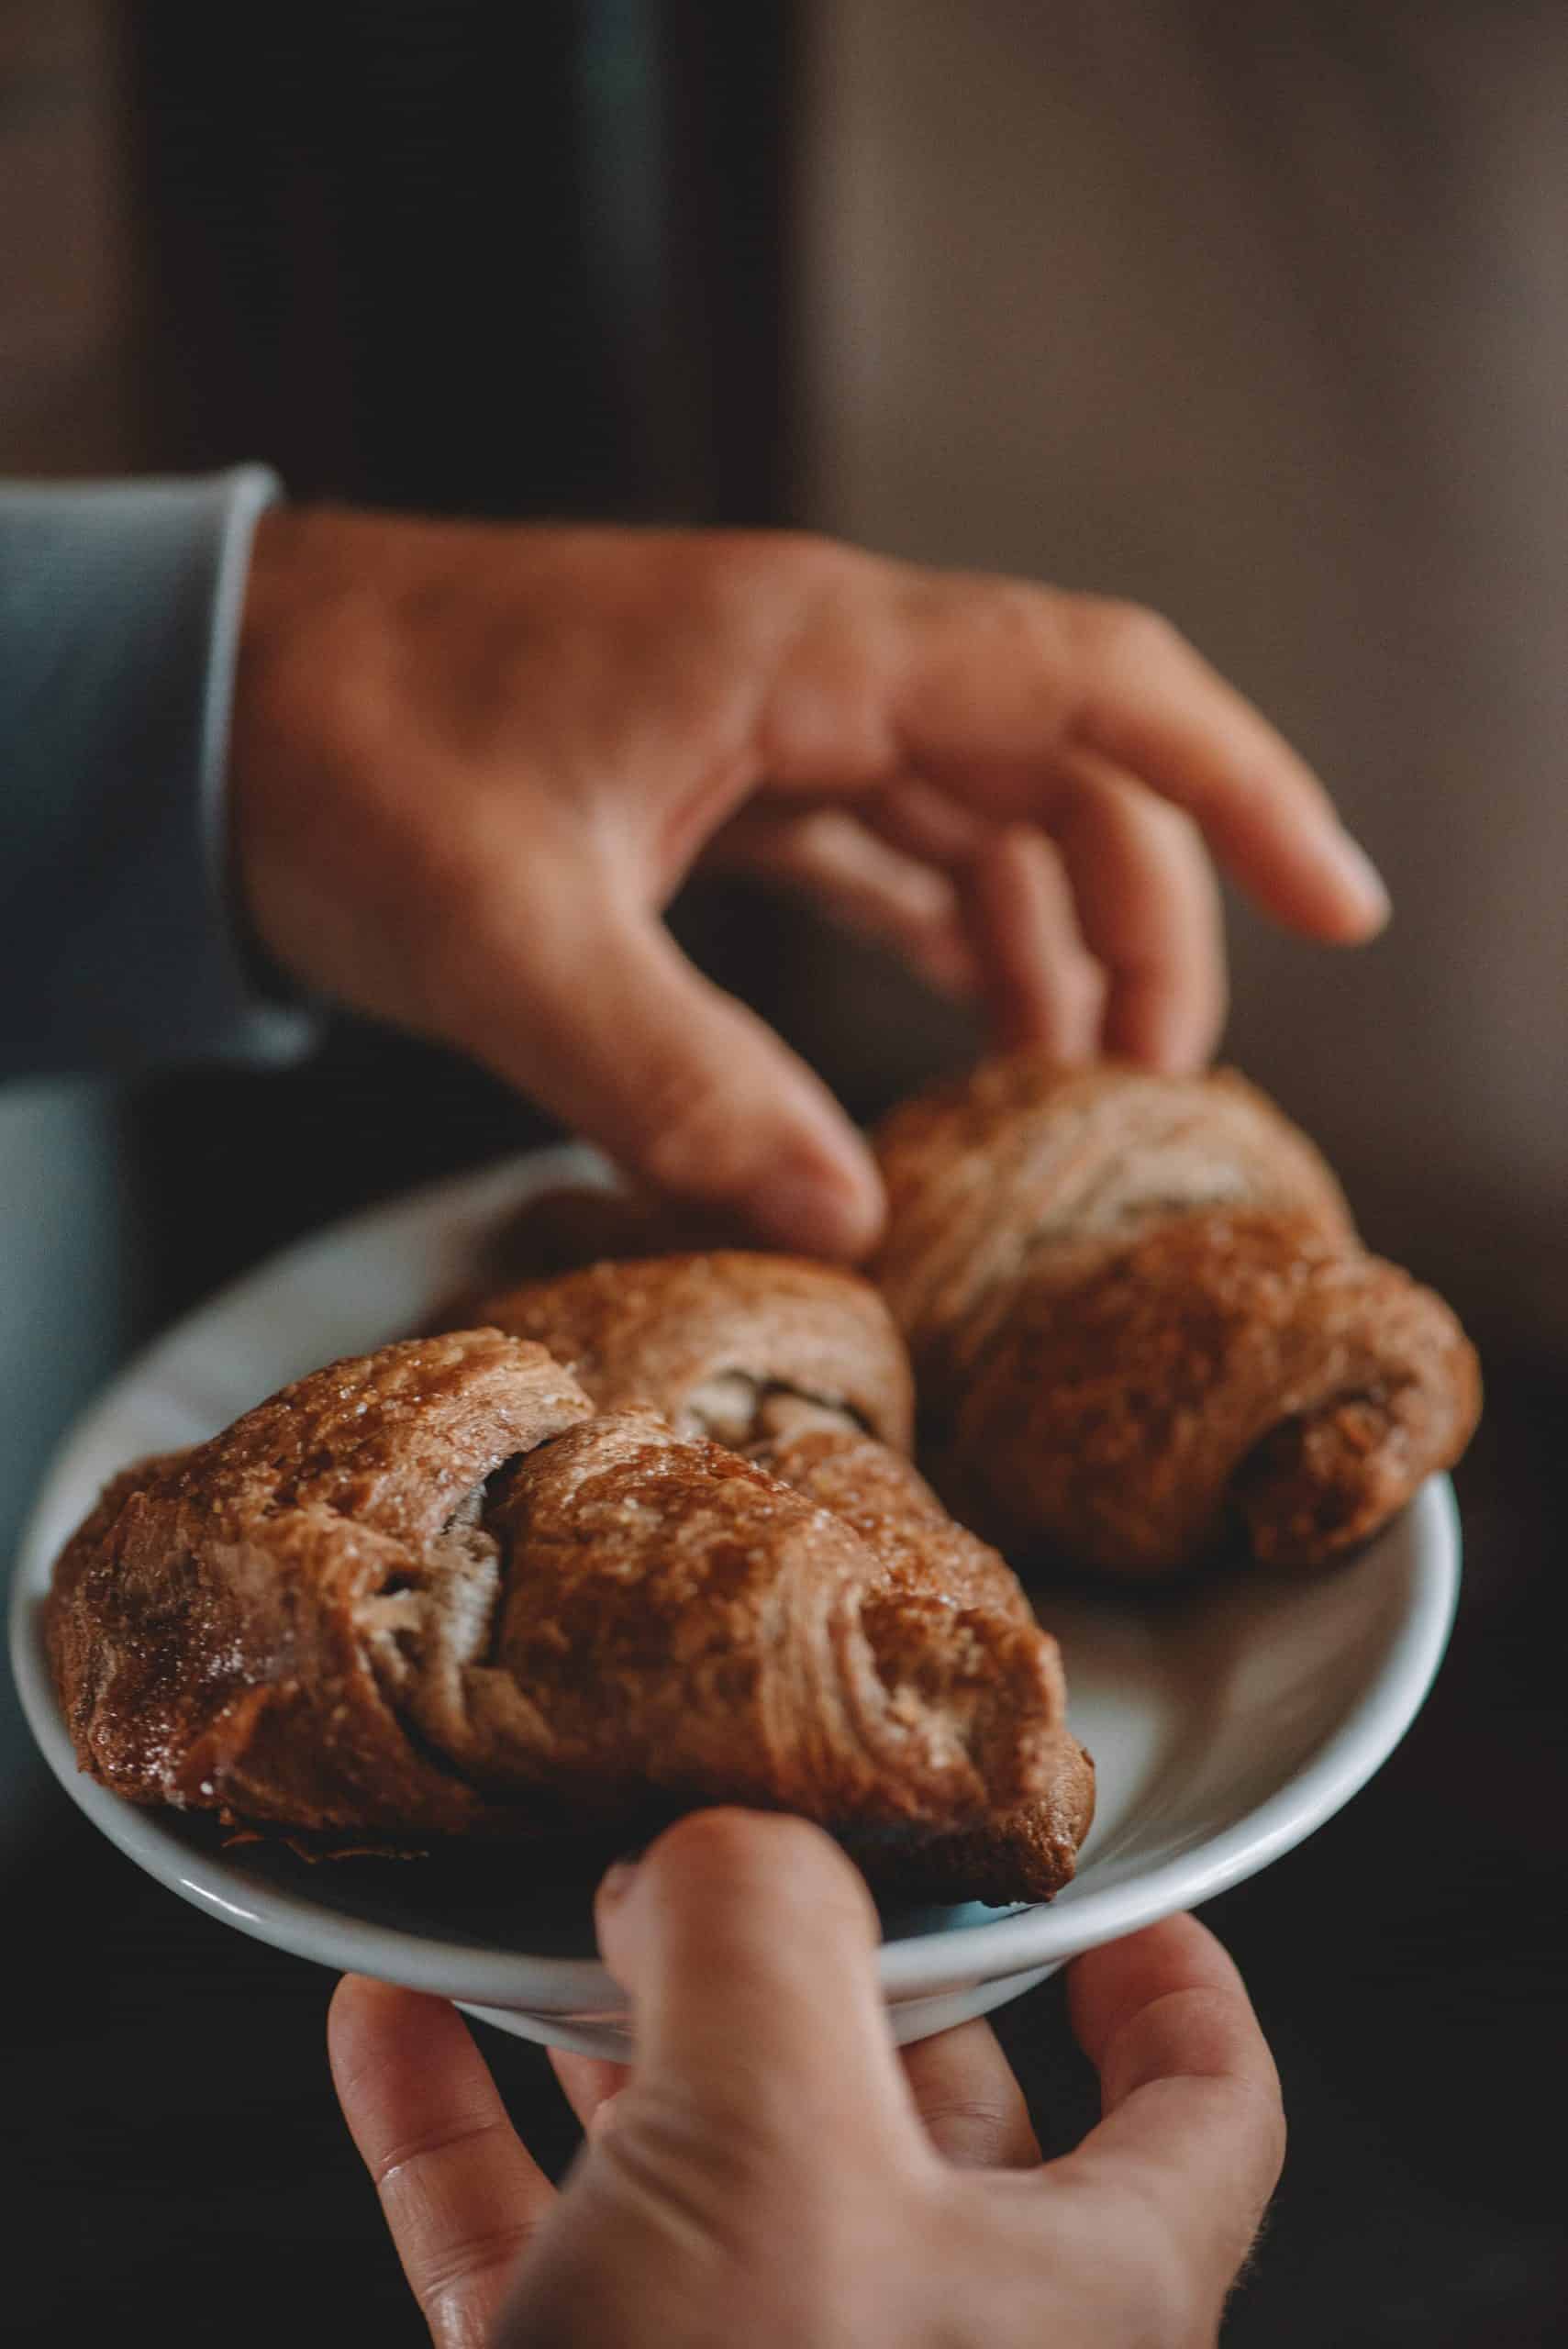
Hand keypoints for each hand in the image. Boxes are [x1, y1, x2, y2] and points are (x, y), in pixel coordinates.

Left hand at [235, 512, 1386, 1254]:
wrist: (216, 695)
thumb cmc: (338, 763)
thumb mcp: (503, 938)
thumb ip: (672, 1081)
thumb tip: (849, 1222)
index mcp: (803, 654)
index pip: (1093, 689)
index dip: (1239, 789)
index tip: (1340, 905)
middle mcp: (815, 663)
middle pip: (1066, 767)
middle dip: (1148, 916)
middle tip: (1155, 1092)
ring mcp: (771, 712)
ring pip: (983, 808)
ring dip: (1051, 934)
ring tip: (1070, 1084)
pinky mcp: (719, 770)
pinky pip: (886, 840)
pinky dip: (947, 930)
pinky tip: (965, 1022)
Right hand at [329, 1810, 1283, 2348]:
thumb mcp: (776, 2157)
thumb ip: (763, 1936)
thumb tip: (714, 1844)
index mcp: (1069, 2290)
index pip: (1196, 2101)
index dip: (1165, 1969)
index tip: (1094, 1870)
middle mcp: (927, 2341)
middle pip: (907, 2083)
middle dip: (806, 1941)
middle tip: (721, 1818)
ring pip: (703, 2152)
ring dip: (610, 2016)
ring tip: (542, 1892)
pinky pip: (532, 2241)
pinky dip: (464, 2122)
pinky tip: (392, 2016)